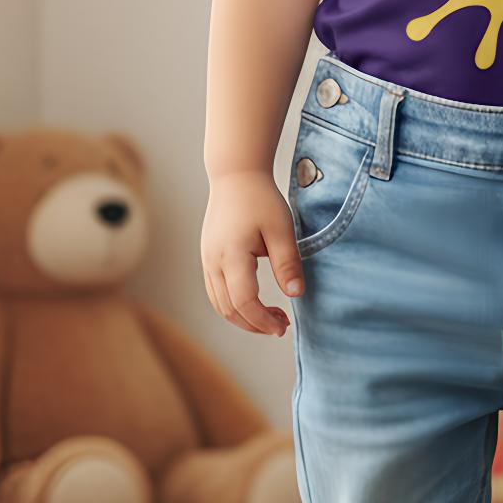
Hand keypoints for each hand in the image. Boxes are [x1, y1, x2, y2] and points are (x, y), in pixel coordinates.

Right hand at [201, 170, 302, 335]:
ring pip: (219, 304)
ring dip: (243, 318)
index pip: (244, 301)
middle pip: (228, 309)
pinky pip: (216, 292)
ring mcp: (206, 261)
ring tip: (271, 317)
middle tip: (281, 325)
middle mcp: (213, 262)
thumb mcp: (281, 229)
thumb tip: (295, 295)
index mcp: (231, 255)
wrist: (235, 176)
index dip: (263, 320)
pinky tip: (255, 303)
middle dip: (255, 324)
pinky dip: (234, 306)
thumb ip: (287, 263)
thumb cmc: (261, 199)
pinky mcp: (207, 258)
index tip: (283, 326)